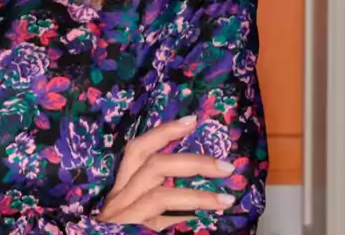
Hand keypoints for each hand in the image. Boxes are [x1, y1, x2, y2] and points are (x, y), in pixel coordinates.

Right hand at [98, 116, 237, 230]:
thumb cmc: (120, 229)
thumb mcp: (136, 213)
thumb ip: (158, 199)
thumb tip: (197, 183)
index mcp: (118, 187)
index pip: (137, 149)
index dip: (164, 132)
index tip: (191, 120)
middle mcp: (117, 198)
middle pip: (153, 166)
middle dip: (194, 161)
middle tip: (226, 165)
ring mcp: (123, 217)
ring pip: (160, 194)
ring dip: (198, 194)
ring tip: (226, 198)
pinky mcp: (131, 232)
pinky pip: (159, 222)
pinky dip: (184, 217)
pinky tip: (207, 218)